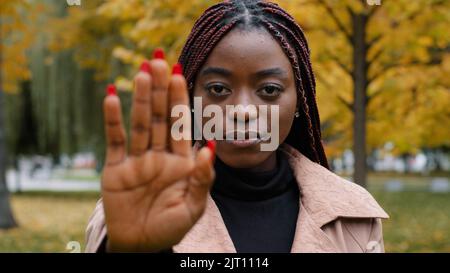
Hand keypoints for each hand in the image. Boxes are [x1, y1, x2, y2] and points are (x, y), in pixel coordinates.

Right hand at [101, 51, 214, 251]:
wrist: (142, 246)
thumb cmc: (171, 227)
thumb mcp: (193, 207)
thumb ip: (202, 177)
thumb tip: (208, 146)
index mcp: (181, 161)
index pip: (180, 124)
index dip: (180, 99)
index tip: (180, 73)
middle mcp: (159, 154)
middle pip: (159, 116)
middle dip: (160, 89)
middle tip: (159, 60)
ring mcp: (137, 159)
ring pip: (139, 123)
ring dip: (139, 98)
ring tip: (141, 72)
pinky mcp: (116, 168)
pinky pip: (115, 141)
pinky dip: (112, 120)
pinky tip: (110, 97)